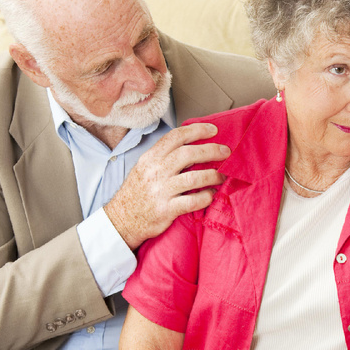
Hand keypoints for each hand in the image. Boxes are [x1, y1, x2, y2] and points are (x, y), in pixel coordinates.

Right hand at [103, 122, 230, 248]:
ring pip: (194, 178)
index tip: (213, 130)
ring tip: (222, 176)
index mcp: (150, 158)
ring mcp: (161, 191)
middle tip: (226, 152)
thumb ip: (164, 156)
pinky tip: (211, 194)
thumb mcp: (144, 168)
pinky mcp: (166, 210)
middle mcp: (155, 172)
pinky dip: (206, 197)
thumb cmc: (138, 193)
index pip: (175, 137)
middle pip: (188, 154)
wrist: (123, 220)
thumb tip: (191, 145)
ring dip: (213, 175)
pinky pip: (192, 201)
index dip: (197, 130)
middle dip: (212, 150)